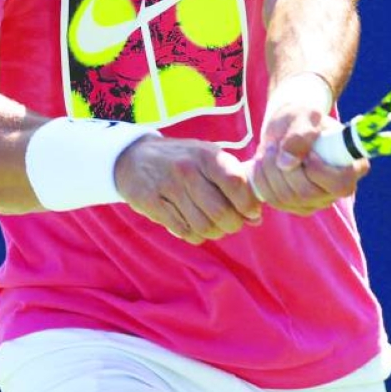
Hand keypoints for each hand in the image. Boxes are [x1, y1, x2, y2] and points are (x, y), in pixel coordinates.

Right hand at [114, 136, 261, 244]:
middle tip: (232, 223)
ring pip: (203, 226)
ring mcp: (168, 187)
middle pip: (221, 212)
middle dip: (233, 224)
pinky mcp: (151, 203)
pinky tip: (195, 227)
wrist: (134, 157)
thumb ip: (234, 182)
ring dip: (215, 232)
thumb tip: (256, 216)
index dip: (248, 204)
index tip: (252, 213)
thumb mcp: (208, 158)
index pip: (236, 183)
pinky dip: (195, 235)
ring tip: (215, 227)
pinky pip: (183, 231)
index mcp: (207, 155)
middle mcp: (188, 169)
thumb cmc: (182, 159)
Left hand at [249, 76, 368, 213]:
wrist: (288, 128)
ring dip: (269, 171)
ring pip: (286, 198)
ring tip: (268, 149)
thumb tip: (286, 163)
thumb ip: (300, 135)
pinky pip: (273, 200)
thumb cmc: (303, 119)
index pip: (340, 184)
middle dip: (284, 168)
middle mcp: (336, 190)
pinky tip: (262, 163)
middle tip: (274, 145)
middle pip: (307, 193)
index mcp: (352, 167)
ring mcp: (315, 201)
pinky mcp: (295, 206)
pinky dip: (261, 180)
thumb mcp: (304, 116)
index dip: (319, 172)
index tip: (307, 153)